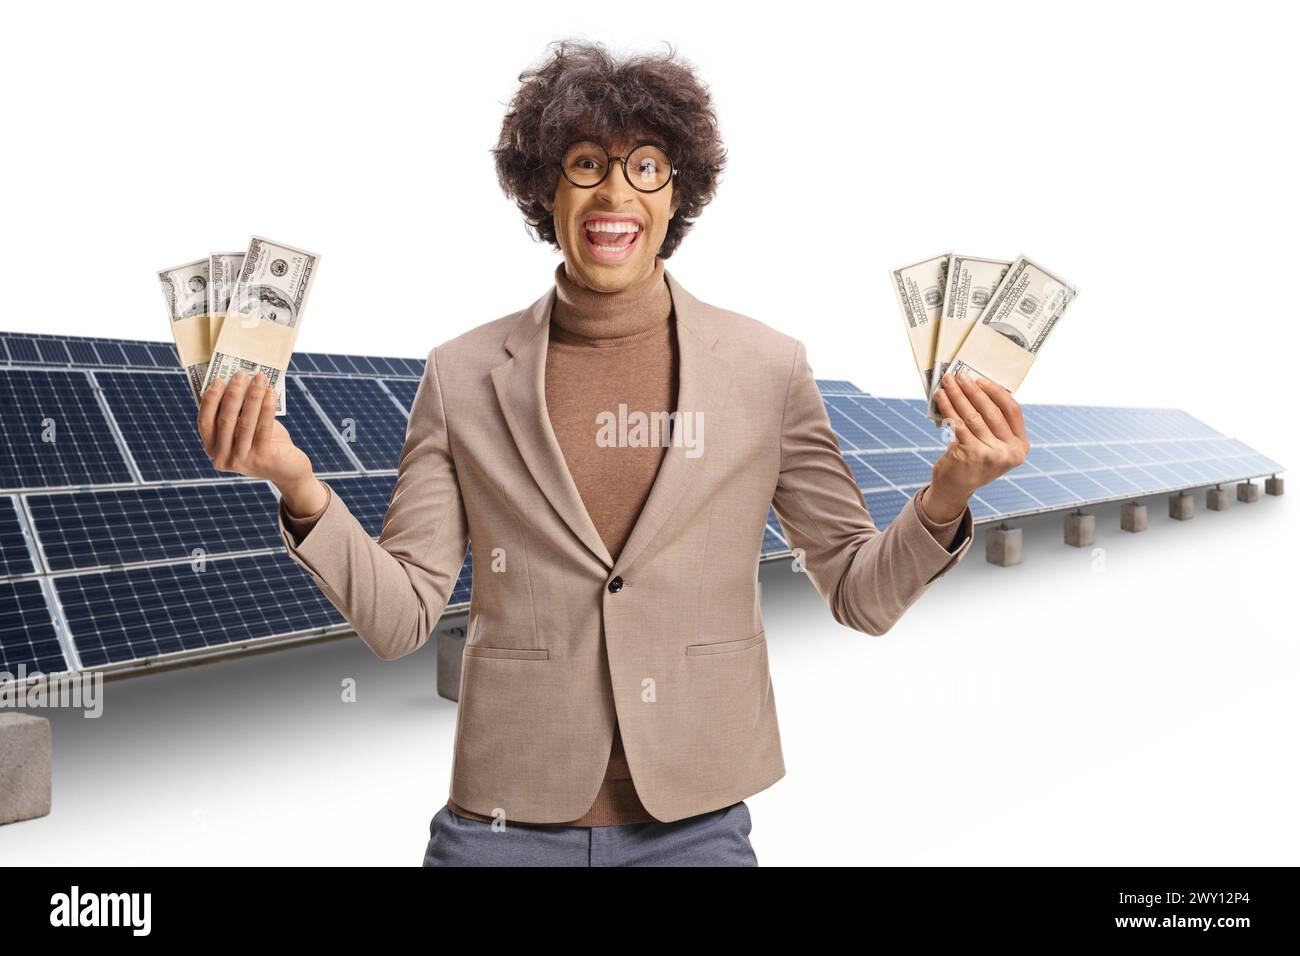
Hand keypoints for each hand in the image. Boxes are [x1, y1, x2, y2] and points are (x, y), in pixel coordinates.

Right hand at [197, 371, 318, 507]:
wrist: (288, 468)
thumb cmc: (263, 443)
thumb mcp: (245, 428)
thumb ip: (236, 413)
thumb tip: (237, 382)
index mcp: (212, 448)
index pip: (205, 421)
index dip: (210, 400)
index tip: (219, 379)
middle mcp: (222, 457)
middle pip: (225, 420)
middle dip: (234, 393)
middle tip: (241, 374)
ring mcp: (241, 460)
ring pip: (245, 422)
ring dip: (252, 396)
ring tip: (260, 378)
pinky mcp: (261, 459)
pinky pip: (263, 428)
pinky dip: (267, 408)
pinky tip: (271, 393)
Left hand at [927, 371, 1030, 518]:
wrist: (955, 488)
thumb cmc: (973, 459)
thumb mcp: (992, 444)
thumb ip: (994, 423)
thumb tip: (977, 387)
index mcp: (1020, 446)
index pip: (1013, 410)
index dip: (997, 392)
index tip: (981, 380)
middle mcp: (1010, 452)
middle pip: (991, 411)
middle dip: (973, 390)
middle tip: (960, 376)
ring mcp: (991, 454)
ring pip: (973, 415)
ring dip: (958, 395)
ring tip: (948, 382)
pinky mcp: (971, 454)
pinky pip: (958, 423)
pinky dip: (948, 407)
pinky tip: (941, 397)